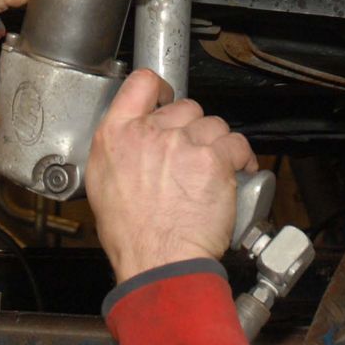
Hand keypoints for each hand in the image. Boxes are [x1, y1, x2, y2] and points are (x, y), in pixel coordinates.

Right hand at [85, 70, 257, 282]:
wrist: (157, 260)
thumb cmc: (132, 235)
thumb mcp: (103, 185)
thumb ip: (118, 152)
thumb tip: (133, 143)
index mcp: (115, 136)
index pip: (140, 83)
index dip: (159, 88)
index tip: (167, 98)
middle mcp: (149, 133)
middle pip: (185, 107)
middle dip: (193, 129)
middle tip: (192, 157)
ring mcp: (181, 143)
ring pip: (213, 125)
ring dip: (218, 144)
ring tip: (214, 170)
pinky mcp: (213, 159)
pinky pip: (236, 144)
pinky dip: (241, 157)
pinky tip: (237, 171)